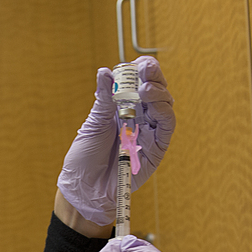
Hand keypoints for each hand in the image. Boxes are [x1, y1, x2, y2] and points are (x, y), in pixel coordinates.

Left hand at [56, 56, 174, 225]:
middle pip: (155, 90)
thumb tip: (105, 72)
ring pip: (165, 105)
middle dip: (153, 76)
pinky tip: (154, 104)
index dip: (141, 70)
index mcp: (123, 108)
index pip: (139, 83)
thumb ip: (103, 99)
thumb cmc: (85, 157)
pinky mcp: (156, 148)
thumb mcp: (93, 124)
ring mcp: (149, 132)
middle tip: (145, 69)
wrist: (84, 188)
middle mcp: (140, 117)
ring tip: (146, 87)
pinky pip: (166, 127)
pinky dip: (163, 112)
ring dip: (159, 92)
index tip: (138, 63)